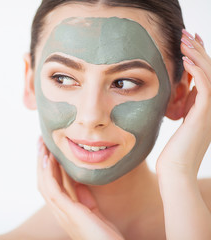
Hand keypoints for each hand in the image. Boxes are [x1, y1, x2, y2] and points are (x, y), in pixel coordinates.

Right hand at [37, 138, 123, 239]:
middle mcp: (59, 212)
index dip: (48, 166)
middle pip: (44, 182)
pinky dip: (48, 174)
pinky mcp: (68, 214)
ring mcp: (62, 214)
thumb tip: (78, 182)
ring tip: (42, 145)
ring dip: (42, 163)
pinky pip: (53, 190)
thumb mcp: (94, 211)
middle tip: (41, 142)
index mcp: (64, 210)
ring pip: (44, 184)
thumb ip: (84, 197)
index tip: (48, 149)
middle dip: (41, 161)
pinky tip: (49, 160)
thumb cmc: (106, 236)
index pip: (51, 184)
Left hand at [156, 31, 210, 239]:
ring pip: (209, 74)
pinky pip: (206, 87)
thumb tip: (169, 97)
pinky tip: (187, 59)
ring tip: (185, 39)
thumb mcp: (173, 125)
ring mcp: (209, 111)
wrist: (175, 173)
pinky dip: (198, 71)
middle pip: (208, 71)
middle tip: (187, 34)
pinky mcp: (204, 116)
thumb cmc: (170, 153)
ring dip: (197, 55)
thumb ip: (175, 108)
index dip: (196, 58)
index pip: (202, 76)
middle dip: (198, 50)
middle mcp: (209, 107)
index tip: (185, 44)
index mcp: (201, 108)